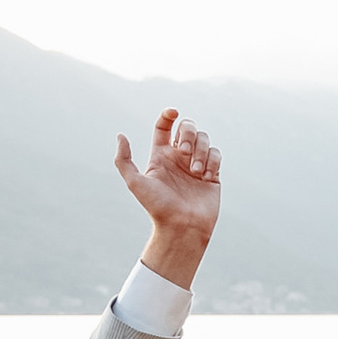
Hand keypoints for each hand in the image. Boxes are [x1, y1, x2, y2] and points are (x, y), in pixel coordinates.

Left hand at [112, 106, 221, 288]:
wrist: (182, 227)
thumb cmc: (157, 207)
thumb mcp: (135, 183)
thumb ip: (124, 160)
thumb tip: (120, 135)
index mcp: (160, 156)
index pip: (164, 127)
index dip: (168, 115)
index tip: (173, 111)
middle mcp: (179, 157)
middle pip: (187, 127)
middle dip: (188, 133)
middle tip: (184, 153)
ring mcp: (196, 164)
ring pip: (204, 138)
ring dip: (201, 151)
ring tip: (196, 173)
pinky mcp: (213, 174)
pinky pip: (216, 153)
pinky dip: (212, 161)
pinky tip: (206, 177)